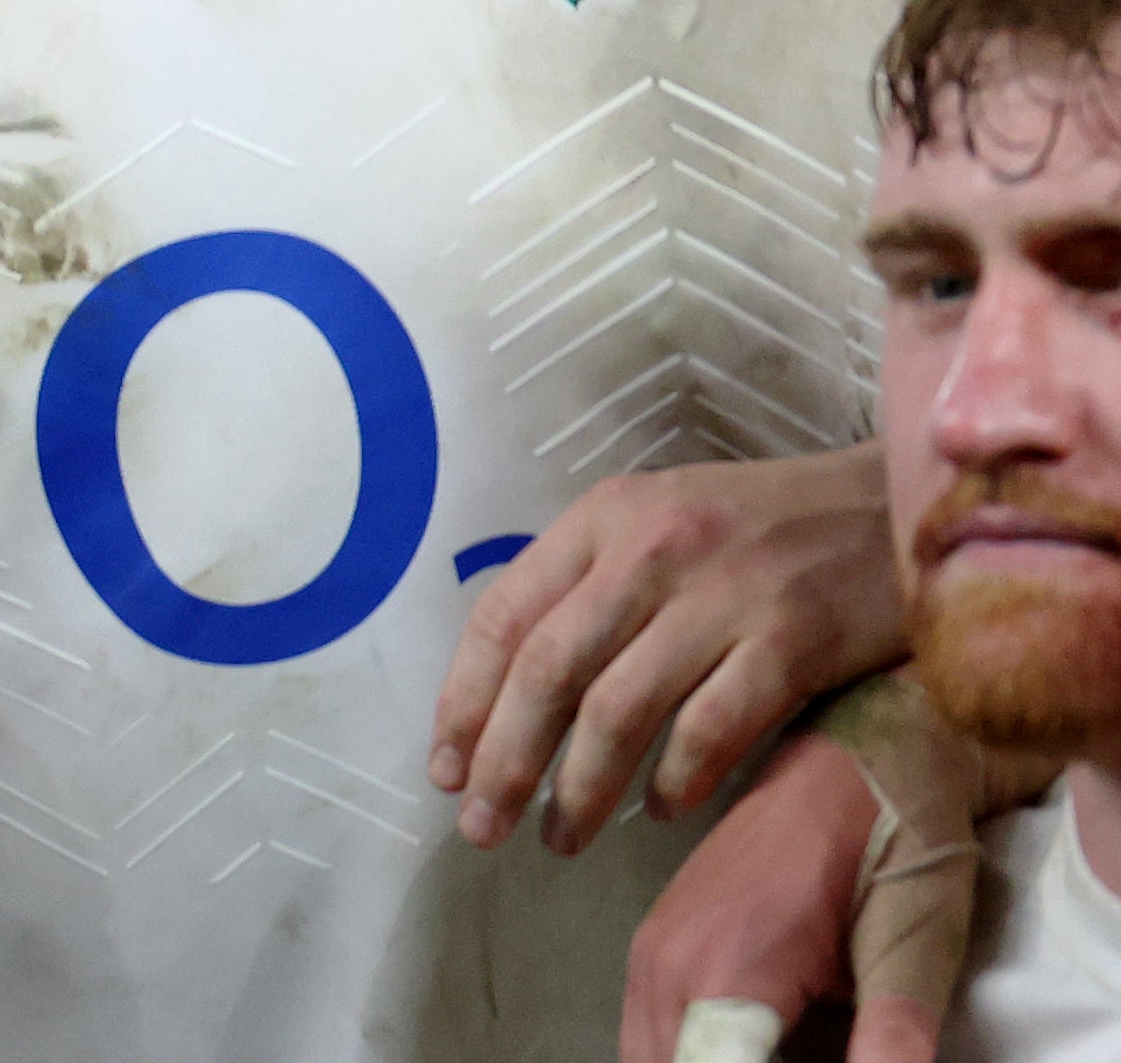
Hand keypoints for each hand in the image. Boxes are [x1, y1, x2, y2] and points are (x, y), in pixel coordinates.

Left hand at [431, 442, 900, 851]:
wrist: (898, 508)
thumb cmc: (765, 528)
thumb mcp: (658, 522)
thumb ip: (589, 586)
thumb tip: (511, 687)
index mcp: (603, 518)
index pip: (504, 614)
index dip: (465, 698)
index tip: (446, 766)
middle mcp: (649, 551)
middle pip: (548, 670)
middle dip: (505, 759)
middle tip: (482, 826)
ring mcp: (721, 596)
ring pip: (619, 709)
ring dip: (581, 789)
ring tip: (561, 838)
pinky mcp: (791, 642)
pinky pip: (712, 729)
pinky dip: (677, 779)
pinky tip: (662, 810)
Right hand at [620, 723, 946, 1062]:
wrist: (859, 750)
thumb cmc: (896, 844)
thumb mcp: (914, 946)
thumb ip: (893, 1040)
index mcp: (725, 971)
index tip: (812, 1049)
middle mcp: (666, 963)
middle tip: (805, 1048)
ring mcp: (652, 947)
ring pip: (646, 1056)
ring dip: (703, 1061)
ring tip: (783, 1043)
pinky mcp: (658, 938)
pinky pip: (652, 1030)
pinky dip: (691, 1052)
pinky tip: (761, 1045)